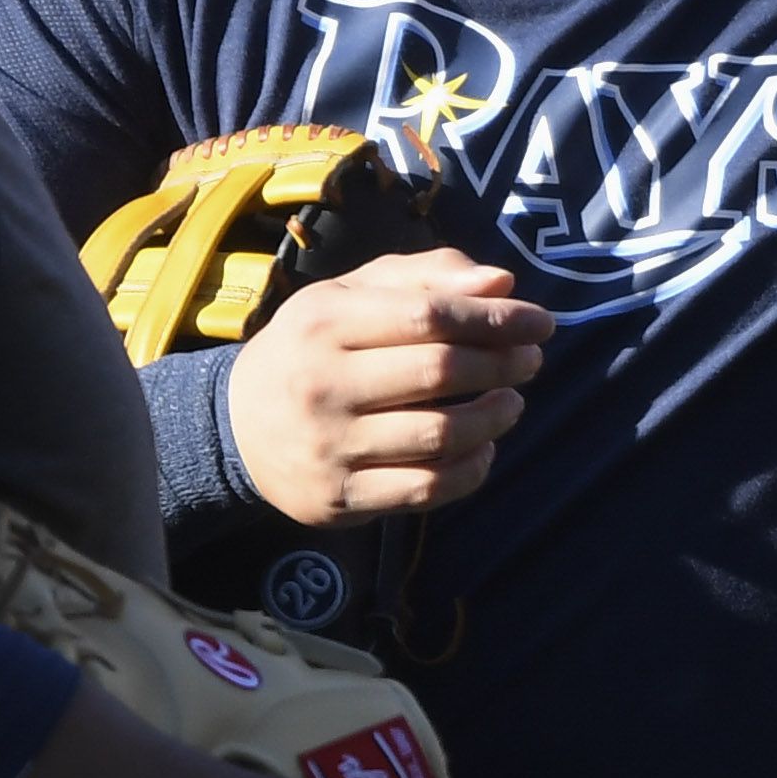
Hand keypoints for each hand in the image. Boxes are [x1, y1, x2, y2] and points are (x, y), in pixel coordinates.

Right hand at [225, 250, 552, 524]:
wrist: (236, 427)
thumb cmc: (311, 348)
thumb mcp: (350, 296)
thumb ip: (425, 279)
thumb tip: (502, 285)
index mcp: (324, 321)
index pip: (428, 314)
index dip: (495, 318)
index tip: (540, 321)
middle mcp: (323, 384)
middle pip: (439, 372)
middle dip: (502, 363)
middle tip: (531, 360)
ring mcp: (331, 446)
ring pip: (440, 435)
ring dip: (495, 418)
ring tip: (512, 403)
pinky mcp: (341, 498)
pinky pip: (426, 489)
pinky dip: (471, 470)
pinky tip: (483, 448)